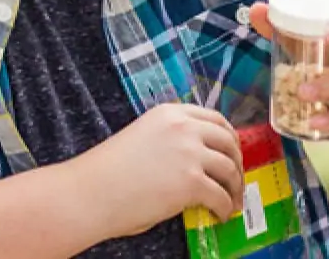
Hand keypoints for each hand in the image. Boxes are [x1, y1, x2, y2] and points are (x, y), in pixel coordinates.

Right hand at [72, 103, 244, 238]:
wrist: (91, 191)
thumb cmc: (108, 171)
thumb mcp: (144, 138)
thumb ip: (172, 142)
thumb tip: (195, 162)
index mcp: (170, 113)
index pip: (214, 118)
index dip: (229, 137)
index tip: (233, 151)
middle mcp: (184, 128)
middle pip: (228, 141)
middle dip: (237, 162)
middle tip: (236, 180)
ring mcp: (189, 154)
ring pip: (230, 169)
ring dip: (235, 187)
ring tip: (232, 202)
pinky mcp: (191, 182)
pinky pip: (221, 196)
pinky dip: (226, 208)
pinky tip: (221, 215)